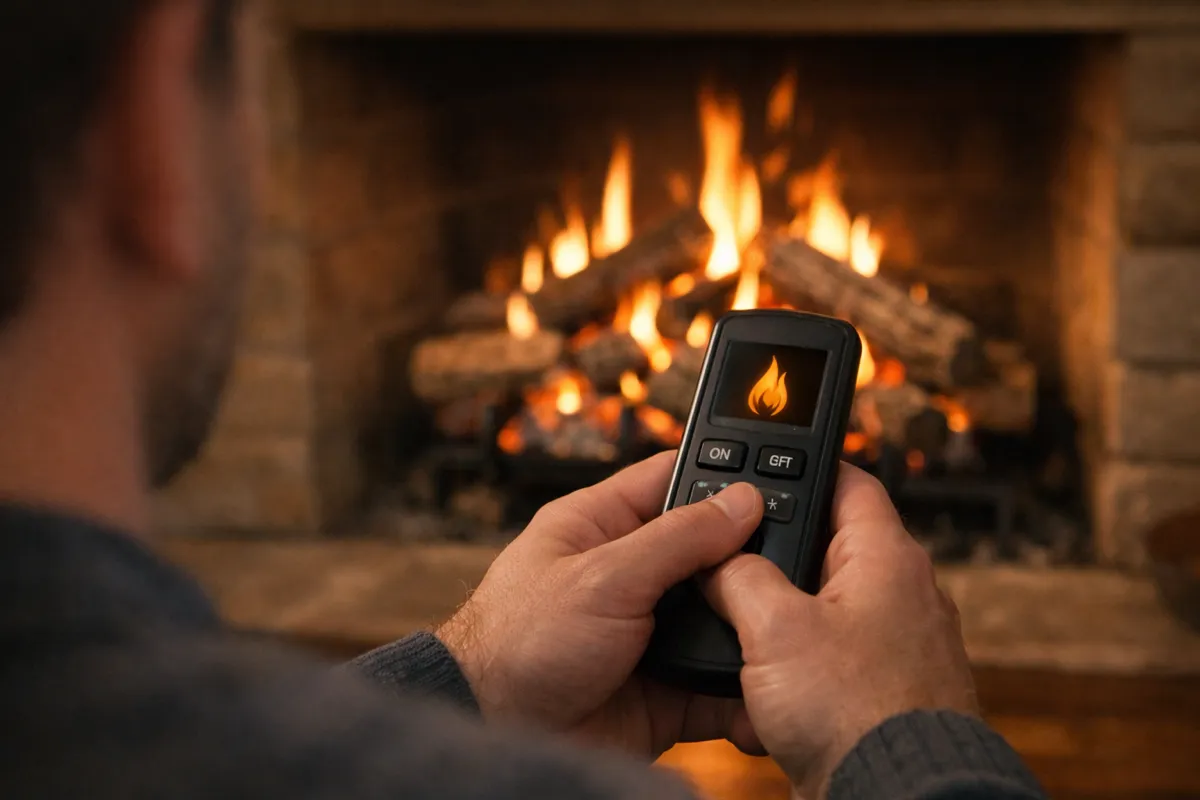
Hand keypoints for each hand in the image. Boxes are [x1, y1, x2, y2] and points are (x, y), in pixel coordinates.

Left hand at [437, 452, 763, 757]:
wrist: (498, 735)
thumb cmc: (516, 643)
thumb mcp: (602, 576)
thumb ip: (676, 539)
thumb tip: (741, 502)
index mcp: (602, 525)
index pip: (673, 479)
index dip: (723, 475)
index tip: (780, 474)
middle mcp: (630, 573)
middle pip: (709, 550)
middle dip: (751, 556)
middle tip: (802, 554)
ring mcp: (649, 630)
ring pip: (722, 615)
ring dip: (752, 621)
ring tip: (794, 618)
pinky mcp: (666, 686)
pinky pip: (718, 678)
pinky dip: (744, 685)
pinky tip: (772, 679)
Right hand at [704, 464, 977, 798]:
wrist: (894, 797)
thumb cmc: (857, 713)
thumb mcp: (774, 626)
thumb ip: (739, 576)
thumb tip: (718, 563)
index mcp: (888, 558)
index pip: (849, 481)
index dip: (803, 466)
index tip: (765, 464)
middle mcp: (904, 594)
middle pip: (828, 545)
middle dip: (776, 552)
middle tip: (730, 553)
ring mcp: (896, 644)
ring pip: (824, 604)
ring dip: (780, 614)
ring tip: (739, 624)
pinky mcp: (883, 689)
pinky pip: (830, 656)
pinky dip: (797, 661)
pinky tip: (764, 681)